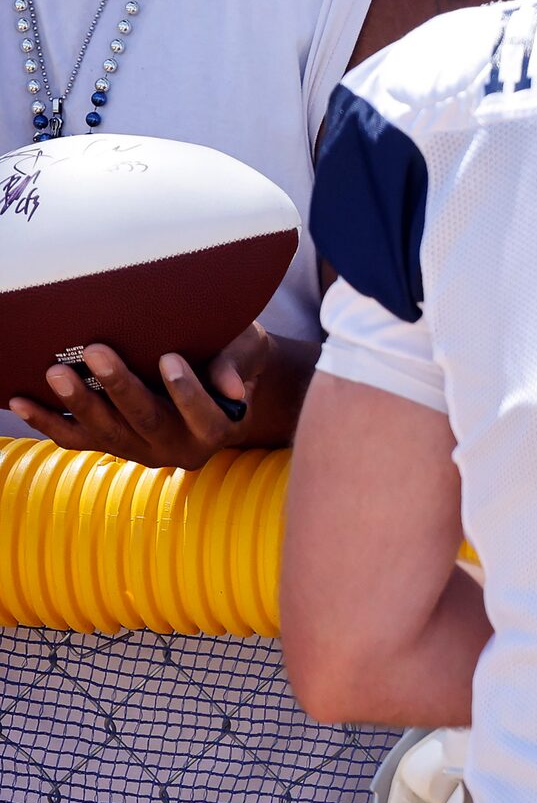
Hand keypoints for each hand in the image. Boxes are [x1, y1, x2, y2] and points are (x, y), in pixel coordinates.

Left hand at [7, 324, 290, 469]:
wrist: (216, 381)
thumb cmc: (231, 354)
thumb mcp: (247, 352)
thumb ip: (237, 365)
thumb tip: (232, 389)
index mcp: (218, 429)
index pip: (204, 417)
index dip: (186, 391)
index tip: (169, 358)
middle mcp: (179, 449)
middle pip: (146, 422)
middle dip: (119, 387)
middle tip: (97, 351)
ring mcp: (141, 451)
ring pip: (107, 433)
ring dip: (78, 404)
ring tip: (55, 372)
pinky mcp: (111, 445)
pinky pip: (76, 439)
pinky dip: (46, 421)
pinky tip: (19, 400)